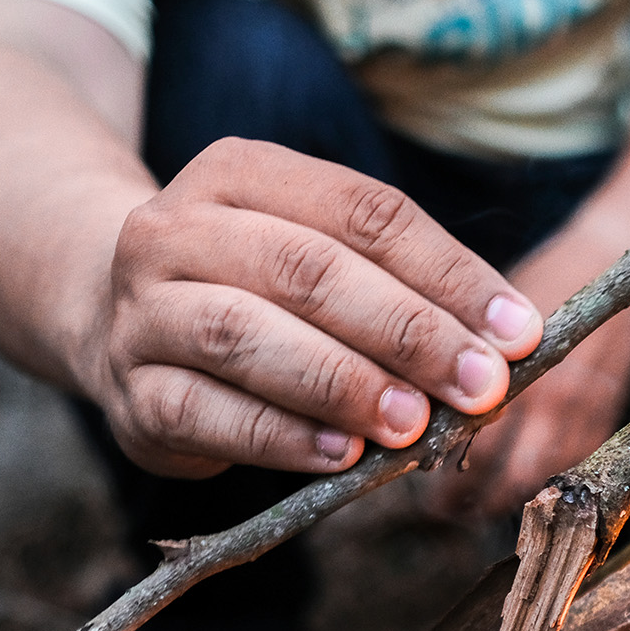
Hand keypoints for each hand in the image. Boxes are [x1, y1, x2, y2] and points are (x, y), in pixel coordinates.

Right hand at [82, 138, 543, 477]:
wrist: (111, 318)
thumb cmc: (256, 289)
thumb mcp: (320, 256)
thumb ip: (403, 288)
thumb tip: (507, 346)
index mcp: (241, 173)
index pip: (364, 212)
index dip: (450, 274)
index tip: (518, 333)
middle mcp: (177, 229)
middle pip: (306, 271)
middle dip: (409, 333)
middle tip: (479, 386)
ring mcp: (143, 311)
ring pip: (245, 338)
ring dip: (343, 384)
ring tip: (414, 424)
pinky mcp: (131, 393)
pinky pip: (205, 414)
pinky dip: (280, 438)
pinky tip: (341, 456)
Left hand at [421, 223, 629, 516]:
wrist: (611, 255)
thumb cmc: (540, 276)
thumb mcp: (492, 312)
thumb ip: (462, 359)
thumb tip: (415, 403)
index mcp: (522, 371)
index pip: (479, 441)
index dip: (446, 469)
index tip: (418, 479)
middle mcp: (557, 397)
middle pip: (510, 474)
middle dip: (472, 497)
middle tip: (439, 507)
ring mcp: (587, 411)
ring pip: (542, 479)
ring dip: (505, 497)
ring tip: (470, 507)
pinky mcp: (607, 415)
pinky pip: (572, 467)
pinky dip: (541, 482)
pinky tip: (515, 485)